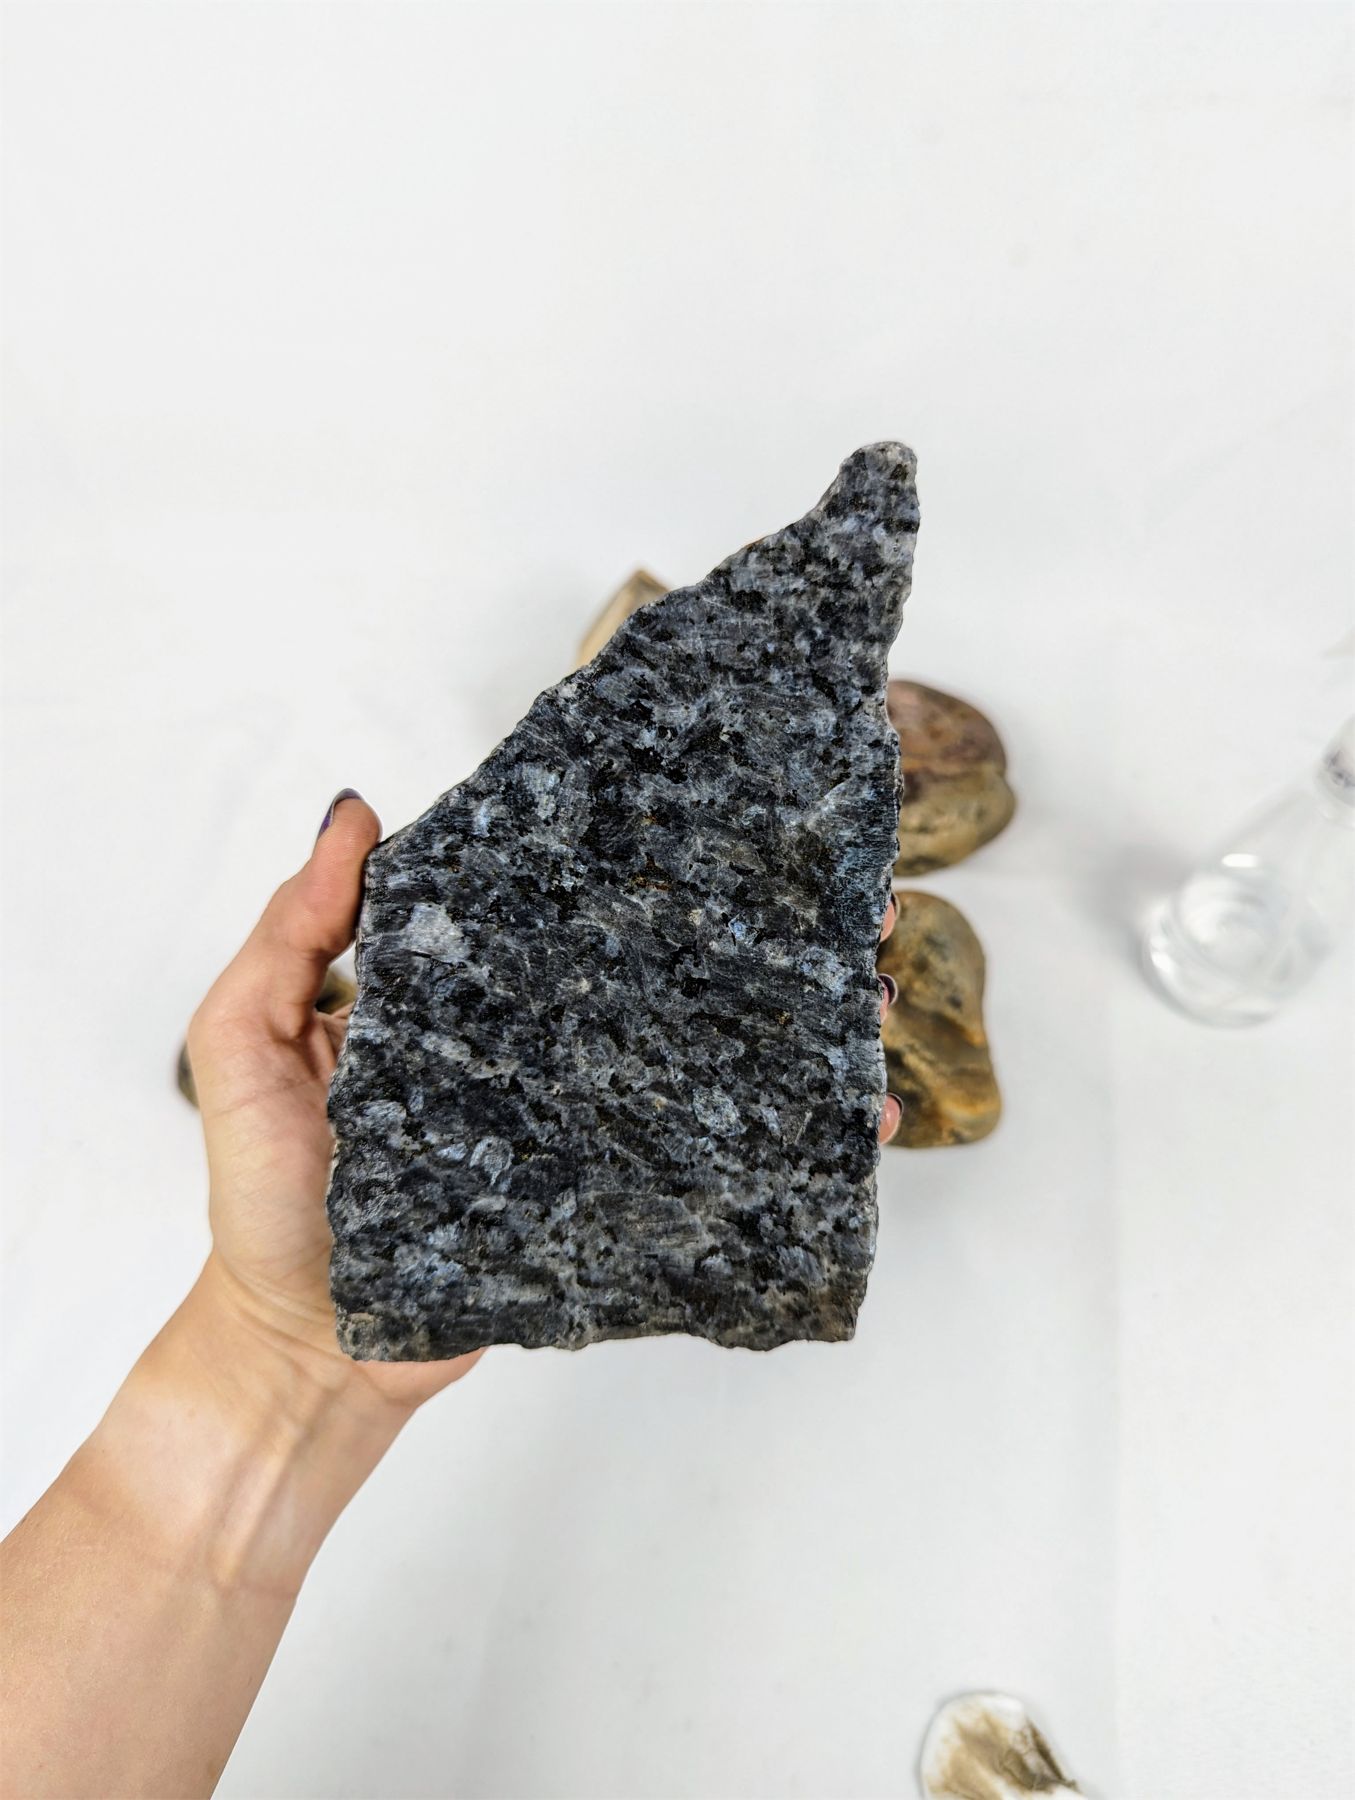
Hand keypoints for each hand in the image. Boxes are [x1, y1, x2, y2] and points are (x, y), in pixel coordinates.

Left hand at [186, 796, 899, 1418]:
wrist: (303, 1356)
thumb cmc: (266, 1201)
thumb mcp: (244, 1044)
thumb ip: (290, 936)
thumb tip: (354, 815)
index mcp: (464, 995)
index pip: (562, 906)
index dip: (639, 863)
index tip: (716, 817)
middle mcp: (540, 1049)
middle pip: (663, 976)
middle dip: (761, 937)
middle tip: (848, 907)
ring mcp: (582, 1125)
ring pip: (703, 1062)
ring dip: (795, 1029)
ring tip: (870, 998)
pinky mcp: (607, 1201)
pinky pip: (700, 1161)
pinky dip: (780, 1143)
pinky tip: (850, 1120)